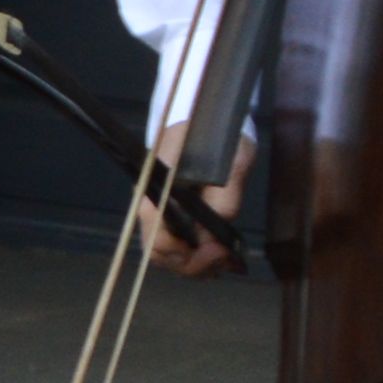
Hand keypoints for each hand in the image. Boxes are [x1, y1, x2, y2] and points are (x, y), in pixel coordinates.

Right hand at [149, 132, 254, 281]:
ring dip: (196, 265)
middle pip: (161, 253)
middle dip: (193, 265)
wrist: (205, 117)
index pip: (158, 237)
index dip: (186, 254)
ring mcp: (160, 213)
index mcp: (157, 192)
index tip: (218, 252)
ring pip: (168, 255)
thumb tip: (221, 233)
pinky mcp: (171, 217)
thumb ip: (225, 197)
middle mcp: (151, 206)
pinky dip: (197, 258)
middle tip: (225, 261)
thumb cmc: (214, 135)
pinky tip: (219, 256)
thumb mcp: (230, 161)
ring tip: (225, 262)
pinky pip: (176, 247)